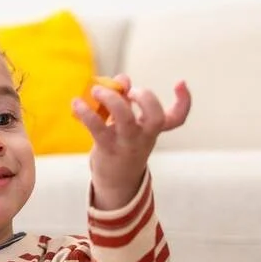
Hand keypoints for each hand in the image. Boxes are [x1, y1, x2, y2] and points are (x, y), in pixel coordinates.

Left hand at [74, 76, 191, 209]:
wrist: (116, 182)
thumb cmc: (123, 145)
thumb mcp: (130, 123)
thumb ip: (126, 99)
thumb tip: (122, 80)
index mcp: (153, 129)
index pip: (177, 118)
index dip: (184, 100)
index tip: (180, 83)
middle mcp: (144, 137)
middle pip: (156, 118)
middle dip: (146, 98)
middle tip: (131, 91)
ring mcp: (126, 144)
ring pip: (125, 119)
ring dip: (112, 100)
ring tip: (96, 90)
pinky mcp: (106, 148)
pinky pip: (97, 128)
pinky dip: (86, 112)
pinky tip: (76, 103)